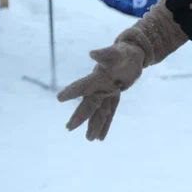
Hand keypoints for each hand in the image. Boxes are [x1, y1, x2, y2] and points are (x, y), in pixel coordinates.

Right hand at [57, 0, 191, 140]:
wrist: (132, 54)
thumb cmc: (123, 51)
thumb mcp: (117, 52)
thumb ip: (105, 54)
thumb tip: (92, 53)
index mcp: (97, 77)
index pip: (83, 86)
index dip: (72, 91)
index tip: (59, 98)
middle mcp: (99, 86)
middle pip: (89, 103)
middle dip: (80, 115)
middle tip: (69, 128)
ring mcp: (107, 92)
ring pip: (100, 111)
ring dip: (94, 124)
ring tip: (89, 140)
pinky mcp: (115, 95)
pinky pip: (110, 111)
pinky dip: (106, 123)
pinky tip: (101, 137)